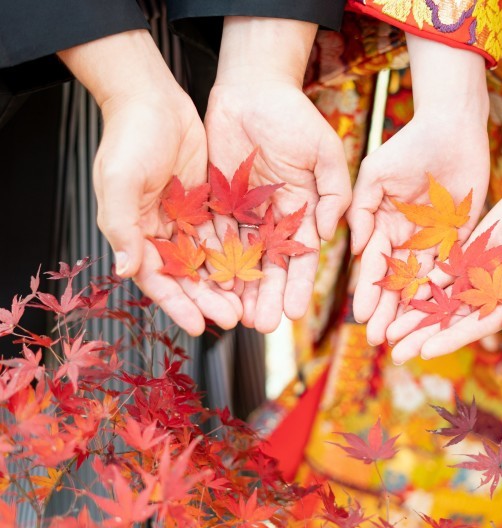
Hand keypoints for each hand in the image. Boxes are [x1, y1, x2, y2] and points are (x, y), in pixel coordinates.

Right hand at [59, 30, 241, 334]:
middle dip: (209, 299)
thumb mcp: (120, 181)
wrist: (153, 100)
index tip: (200, 327)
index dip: (178, 305)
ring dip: (227, 282)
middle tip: (235, 319)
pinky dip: (237, 252)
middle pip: (188, 276)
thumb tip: (124, 269)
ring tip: (249, 303)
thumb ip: (121, 225)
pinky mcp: (207, 203)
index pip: (157, 280)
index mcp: (134, 233)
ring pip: (209, 259)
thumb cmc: (129, 139)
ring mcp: (185, 218)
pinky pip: (225, 234)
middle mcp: (159, 231)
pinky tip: (256, 269)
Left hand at [205, 17, 350, 332]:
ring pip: (241, 258)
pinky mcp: (216, 200)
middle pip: (271, 266)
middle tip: (264, 326)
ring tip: (237, 316)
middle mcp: (273, 218)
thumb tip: (329, 233)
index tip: (297, 313)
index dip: (300, 285)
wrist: (252, 88)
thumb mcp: (325, 153)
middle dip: (269, 296)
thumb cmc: (295, 117)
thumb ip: (334, 194)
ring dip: (240, 288)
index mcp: (303, 210)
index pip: (303, 256)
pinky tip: (211, 284)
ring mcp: (244, 211)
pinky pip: (213, 235)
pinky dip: (212, 260)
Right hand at [348, 34, 489, 345]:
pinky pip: (454, 266)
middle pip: (397, 281)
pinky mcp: (462, 235)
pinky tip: (437, 312)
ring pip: (423, 280)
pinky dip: (445, 289)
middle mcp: (408, 237)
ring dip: (413, 308)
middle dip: (388, 310)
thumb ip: (362, 210)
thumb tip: (356, 249)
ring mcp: (435, 238)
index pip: (375, 264)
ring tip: (404, 335)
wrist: (451, 128)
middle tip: (379, 338)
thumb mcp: (375, 175)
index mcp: (384, 224)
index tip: (361, 315)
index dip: (369, 290)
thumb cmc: (408, 145)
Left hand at [385, 157, 501, 362]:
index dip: (449, 339)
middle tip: (394, 350)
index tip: (424, 352)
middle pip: (451, 317)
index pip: (475, 326)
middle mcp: (492, 292)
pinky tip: (399, 290)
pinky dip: (423, 279)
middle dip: (424, 334)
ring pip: (442, 296)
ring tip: (388, 329)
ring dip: (416, 313)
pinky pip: (443, 267)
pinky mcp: (471, 248)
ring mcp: (480, 271)